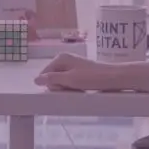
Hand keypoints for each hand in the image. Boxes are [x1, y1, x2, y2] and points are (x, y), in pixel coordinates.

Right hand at [33, 53, 148, 92]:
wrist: (113, 78)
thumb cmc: (91, 78)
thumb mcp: (70, 80)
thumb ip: (52, 80)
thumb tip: (35, 80)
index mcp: (60, 58)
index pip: (44, 74)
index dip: (51, 85)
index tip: (62, 89)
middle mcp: (64, 59)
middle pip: (52, 77)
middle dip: (58, 86)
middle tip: (71, 89)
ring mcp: (72, 65)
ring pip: (60, 81)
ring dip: (66, 88)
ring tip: (77, 89)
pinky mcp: (79, 72)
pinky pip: (69, 81)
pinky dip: (72, 87)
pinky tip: (80, 89)